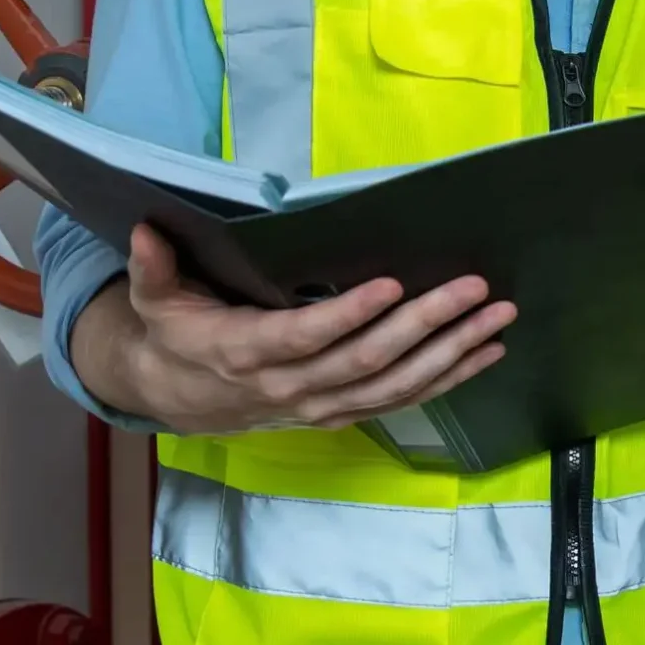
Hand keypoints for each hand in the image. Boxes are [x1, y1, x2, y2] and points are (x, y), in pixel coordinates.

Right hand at [71, 225, 513, 435]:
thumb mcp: (155, 300)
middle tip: (473, 289)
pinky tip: (488, 352)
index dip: (349, 315)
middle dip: (425, 324)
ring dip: (453, 352)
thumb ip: (154, 268)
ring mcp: (323, 406)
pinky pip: (404, 400)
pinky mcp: (344, 412)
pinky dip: (450, 378)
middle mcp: (292, 387)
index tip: (391, 284)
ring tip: (497, 318)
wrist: (179, 397)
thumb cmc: (178, 334)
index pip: (307, 336)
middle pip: (368, 361)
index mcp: (247, 353)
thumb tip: (146, 232)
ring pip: (397, 385)